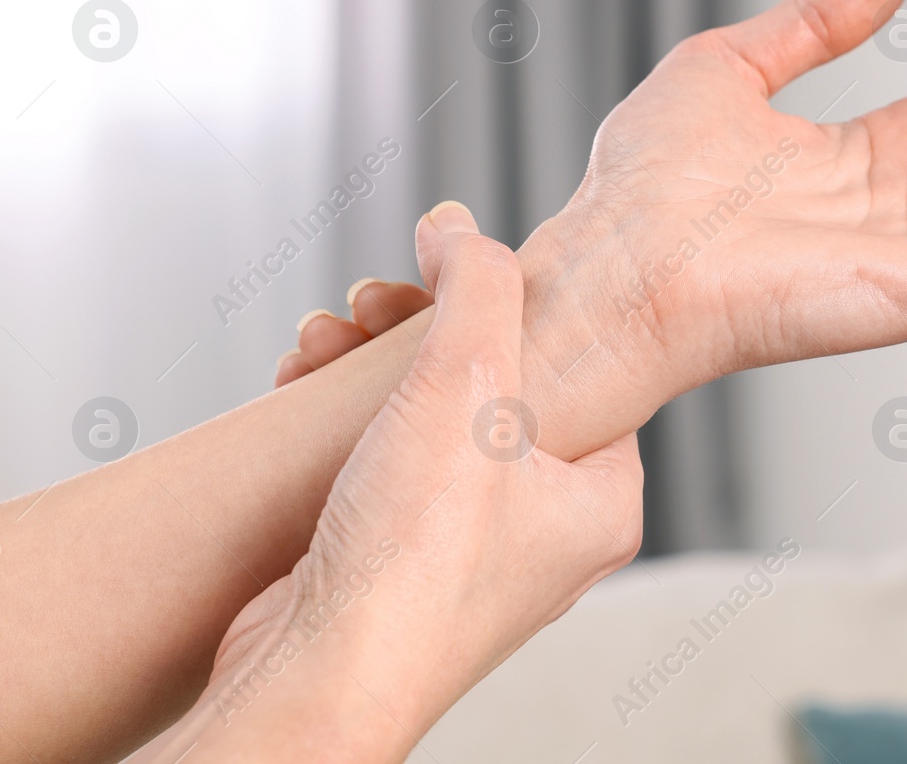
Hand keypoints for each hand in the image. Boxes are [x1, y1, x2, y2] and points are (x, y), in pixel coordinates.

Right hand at [165, 205, 641, 761]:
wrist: (313, 679)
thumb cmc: (409, 568)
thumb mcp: (466, 388)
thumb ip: (477, 288)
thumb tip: (459, 227)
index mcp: (601, 500)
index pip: (581, 365)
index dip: (513, 307)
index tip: (449, 278)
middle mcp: (546, 533)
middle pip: (495, 383)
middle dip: (420, 331)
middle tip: (373, 306)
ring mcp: (475, 552)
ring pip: (432, 417)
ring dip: (371, 365)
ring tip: (322, 341)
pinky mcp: (404, 562)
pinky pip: (387, 459)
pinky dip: (346, 417)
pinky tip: (305, 384)